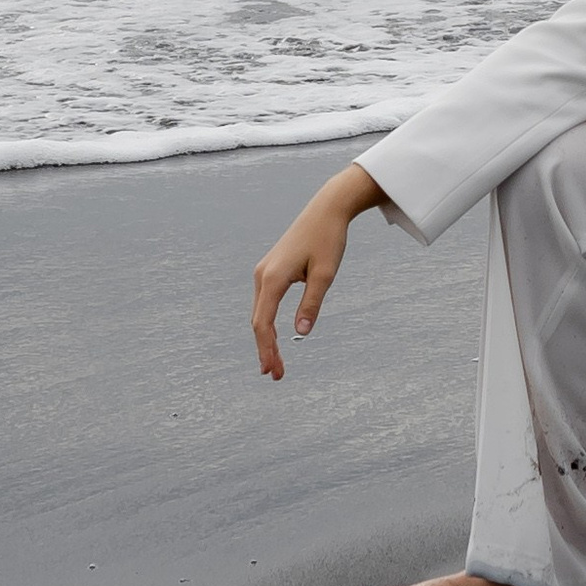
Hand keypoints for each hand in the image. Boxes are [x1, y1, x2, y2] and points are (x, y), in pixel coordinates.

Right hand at [252, 165, 386, 378]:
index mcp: (273, 277)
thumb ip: (311, 304)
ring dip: (266, 338)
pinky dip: (267, 323)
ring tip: (277, 362)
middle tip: (276, 375)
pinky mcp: (270, 269)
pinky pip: (264, 303)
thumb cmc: (327, 240)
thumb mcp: (325, 274)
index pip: (264, 323)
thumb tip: (300, 333)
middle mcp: (262, 275)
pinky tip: (274, 336)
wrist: (325, 210)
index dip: (267, 349)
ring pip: (260, 313)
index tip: (272, 371)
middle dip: (266, 349)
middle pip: (258, 321)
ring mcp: (264, 271)